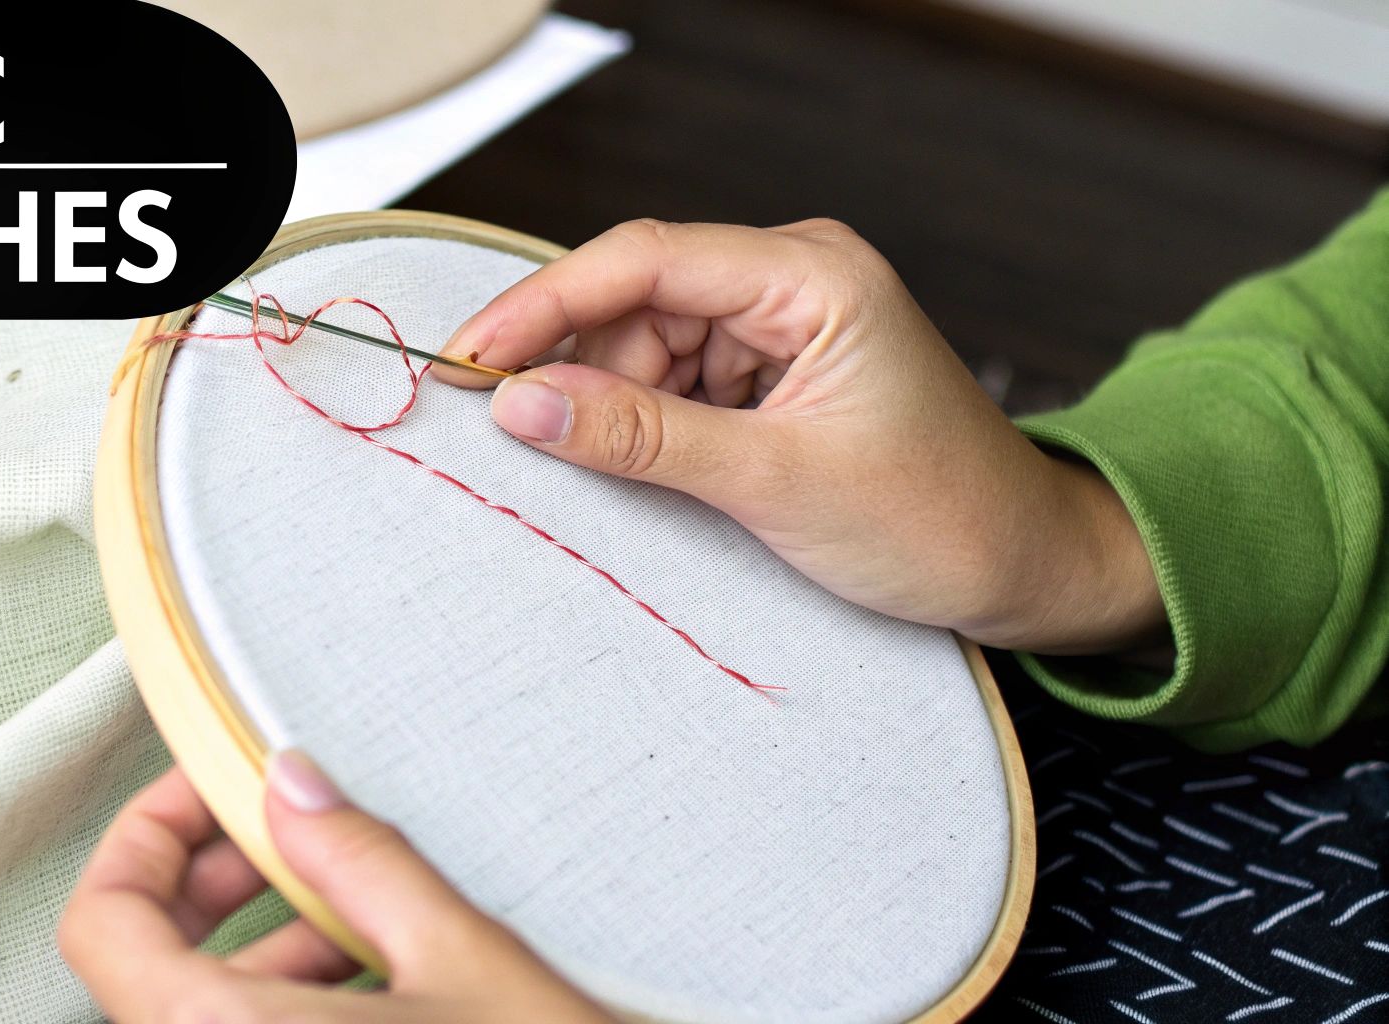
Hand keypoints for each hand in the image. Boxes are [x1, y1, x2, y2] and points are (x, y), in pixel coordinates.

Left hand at [59, 753, 611, 1023]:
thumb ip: (360, 860)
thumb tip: (293, 787)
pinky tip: (374, 979)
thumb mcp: (462, 959)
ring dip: (261, 951)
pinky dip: (286, 1009)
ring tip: (355, 908)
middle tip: (284, 836)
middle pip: (146, 968)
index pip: (102, 924)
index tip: (208, 793)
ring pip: (202, 1016)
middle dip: (215, 886)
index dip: (144, 837)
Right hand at [439, 219, 1163, 654]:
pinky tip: (642, 469)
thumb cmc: (937, 520)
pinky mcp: (774, 371)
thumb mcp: (774, 483)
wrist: (1023, 570)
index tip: (467, 360)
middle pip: (637, 301)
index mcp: (813, 275)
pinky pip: (676, 381)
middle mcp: (793, 279)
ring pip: (647, 345)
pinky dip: (645, 424)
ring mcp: (783, 324)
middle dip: (579, 370)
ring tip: (619, 477)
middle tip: (521, 439)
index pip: (646, 257)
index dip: (544, 305)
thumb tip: (520, 403)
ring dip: (615, 407)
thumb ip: (641, 438)